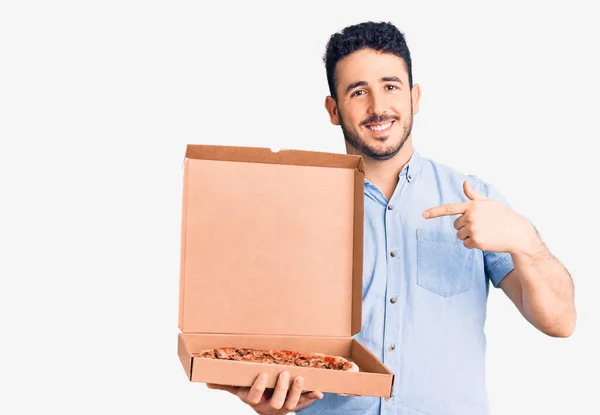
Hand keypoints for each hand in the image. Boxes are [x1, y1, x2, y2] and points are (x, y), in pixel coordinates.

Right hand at [206, 371, 322, 414]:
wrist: (265, 403)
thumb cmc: (251, 390)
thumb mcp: (237, 386)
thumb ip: (225, 383)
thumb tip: (206, 382)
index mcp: (253, 400)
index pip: (254, 397)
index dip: (259, 387)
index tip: (263, 374)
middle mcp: (268, 406)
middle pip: (276, 403)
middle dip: (281, 389)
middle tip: (284, 373)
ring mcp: (282, 407)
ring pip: (291, 405)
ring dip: (297, 392)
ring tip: (300, 378)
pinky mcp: (294, 405)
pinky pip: (304, 404)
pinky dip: (311, 398)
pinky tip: (319, 392)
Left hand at [422, 181, 537, 253]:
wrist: (516, 232)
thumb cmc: (501, 215)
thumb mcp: (488, 202)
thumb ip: (473, 195)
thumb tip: (464, 183)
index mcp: (472, 206)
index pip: (450, 208)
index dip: (435, 212)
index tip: (423, 215)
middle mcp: (471, 217)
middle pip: (456, 225)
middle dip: (464, 226)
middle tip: (480, 225)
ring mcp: (473, 230)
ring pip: (460, 235)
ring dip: (469, 236)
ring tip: (484, 232)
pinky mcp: (476, 241)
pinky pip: (465, 244)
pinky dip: (473, 244)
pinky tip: (485, 240)